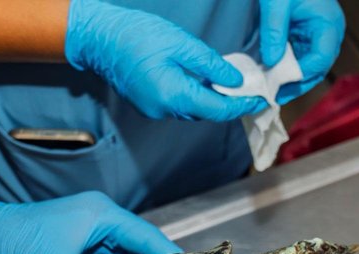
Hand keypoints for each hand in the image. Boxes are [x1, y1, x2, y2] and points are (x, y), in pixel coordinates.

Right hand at [65, 0, 264, 120]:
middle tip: (252, 92)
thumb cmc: (136, 35)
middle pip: (208, 113)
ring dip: (214, 100)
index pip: (218, 109)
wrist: (97, 37)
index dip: (242, 106)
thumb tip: (235, 81)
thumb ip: (211, 65)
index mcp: (174, 95)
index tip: (261, 100)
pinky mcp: (149, 105)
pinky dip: (196, 97)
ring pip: (194, 110)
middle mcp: (165, 110)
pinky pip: (180, 105)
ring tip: (233, 86)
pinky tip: (206, 83)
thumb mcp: (181, 43)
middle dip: (231, 104)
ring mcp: (155, 110)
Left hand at [259, 0, 344, 103]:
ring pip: (310, 66)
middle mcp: (330, 34)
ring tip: (272, 90)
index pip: (320, 59)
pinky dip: (289, 67)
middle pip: (317, 68)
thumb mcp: (276, 3)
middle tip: (274, 95)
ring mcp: (321, 36)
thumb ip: (273, 32)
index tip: (279, 83)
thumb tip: (270, 62)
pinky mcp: (310, 36)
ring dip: (292, 78)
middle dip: (296, 83)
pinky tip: (274, 75)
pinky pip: (302, 58)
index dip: (300, 74)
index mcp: (329, 25)